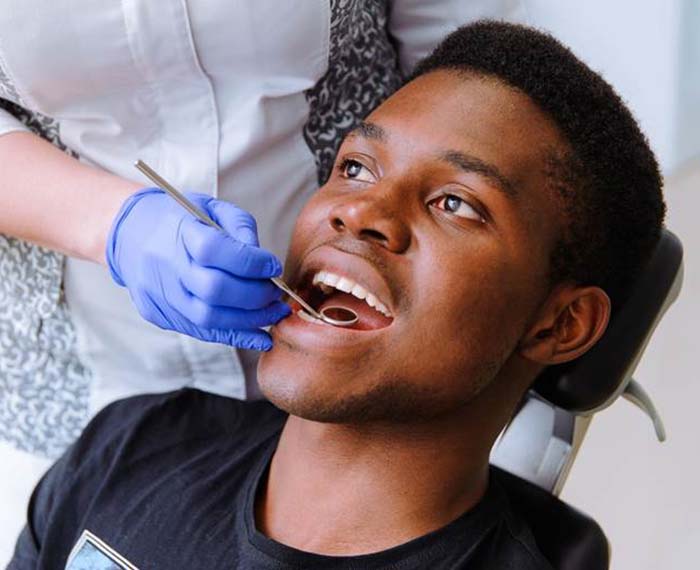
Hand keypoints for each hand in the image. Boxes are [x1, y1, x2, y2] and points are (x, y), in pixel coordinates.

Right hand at [106, 188, 289, 349]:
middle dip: (255, 296)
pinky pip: (201, 332)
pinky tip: (260, 336)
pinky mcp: (159, 314)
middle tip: (275, 294)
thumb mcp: (211, 208)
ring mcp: (159, 293)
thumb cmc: (179, 219)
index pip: (215, 250)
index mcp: (177, 230)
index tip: (273, 266)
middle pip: (214, 290)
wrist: (129, 234)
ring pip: (209, 318)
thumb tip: (265, 263)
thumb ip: (241, 228)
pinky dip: (235, 336)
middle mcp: (164, 265)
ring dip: (250, 320)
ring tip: (274, 313)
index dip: (251, 262)